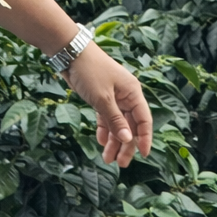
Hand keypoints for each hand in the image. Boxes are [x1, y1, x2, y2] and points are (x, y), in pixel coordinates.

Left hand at [64, 42, 152, 167]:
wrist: (71, 53)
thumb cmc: (90, 72)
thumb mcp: (103, 99)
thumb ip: (116, 121)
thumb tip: (128, 140)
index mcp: (133, 93)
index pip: (144, 119)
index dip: (145, 138)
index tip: (144, 155)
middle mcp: (126, 95)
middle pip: (131, 125)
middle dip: (126, 144)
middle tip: (120, 163)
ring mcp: (114, 96)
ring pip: (118, 123)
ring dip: (114, 140)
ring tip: (107, 159)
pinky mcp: (101, 97)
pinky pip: (107, 117)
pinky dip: (105, 129)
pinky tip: (101, 141)